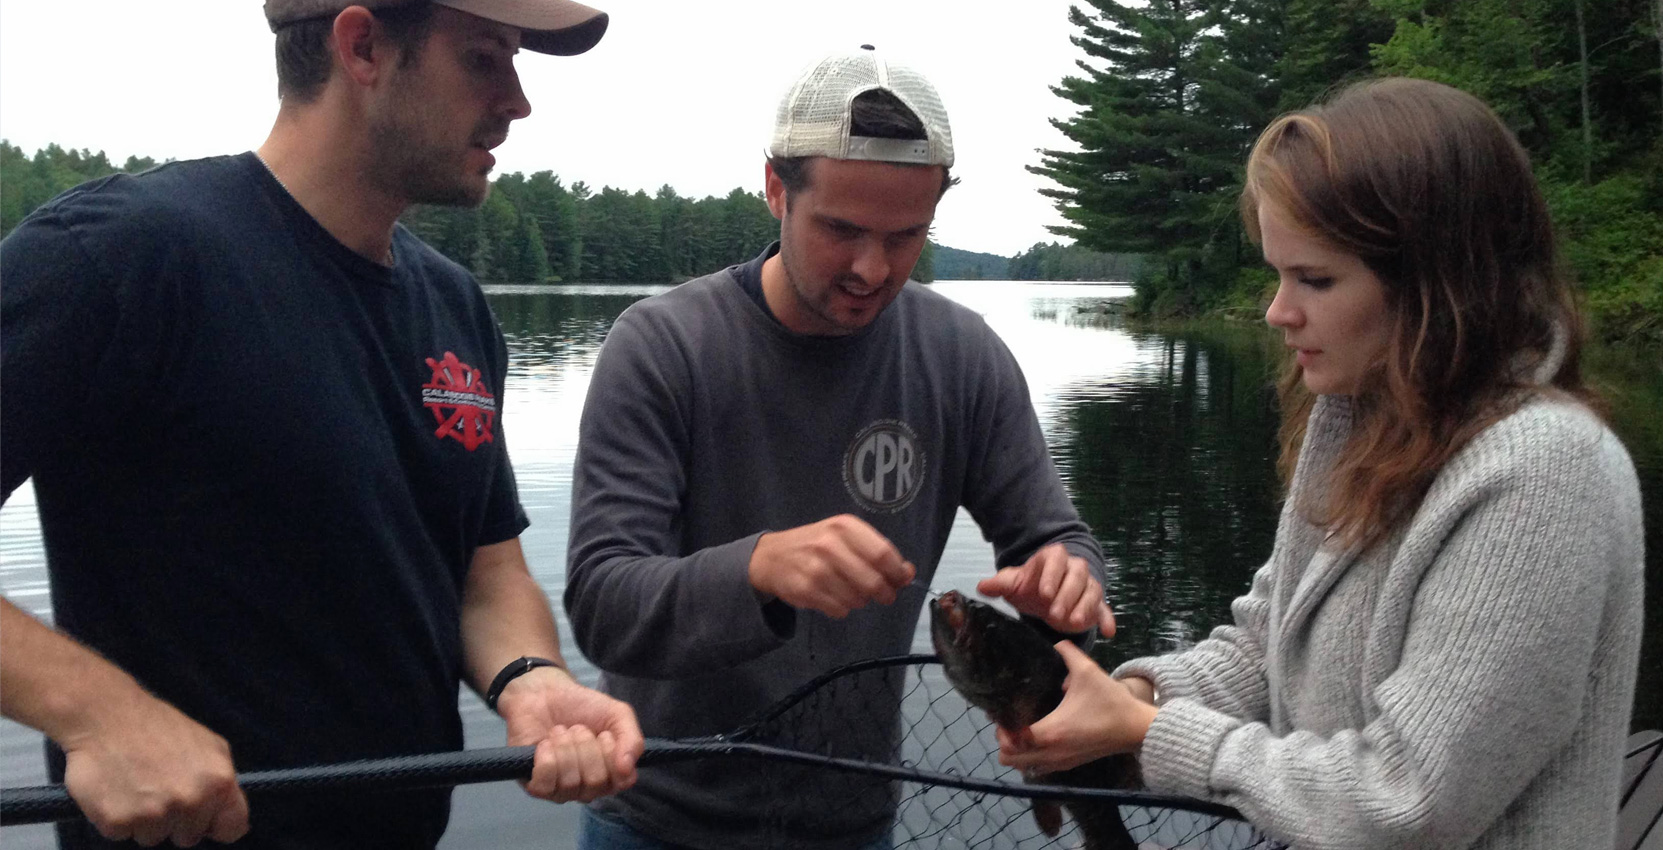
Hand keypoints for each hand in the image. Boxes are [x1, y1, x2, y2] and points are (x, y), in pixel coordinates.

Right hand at [59, 692, 247, 846]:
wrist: (105, 716)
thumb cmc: (157, 728)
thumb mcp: (209, 746)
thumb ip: (223, 784)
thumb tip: (236, 822)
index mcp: (219, 782)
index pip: (232, 828)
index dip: (216, 823)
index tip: (204, 817)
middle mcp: (191, 800)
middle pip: (189, 836)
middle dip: (176, 819)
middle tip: (159, 786)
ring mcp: (154, 813)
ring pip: (154, 838)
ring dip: (144, 819)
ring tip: (136, 784)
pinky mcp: (118, 821)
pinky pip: (121, 835)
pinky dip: (116, 818)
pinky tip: (116, 790)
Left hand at [497, 666, 643, 802]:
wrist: (544, 693)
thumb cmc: (583, 707)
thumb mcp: (618, 715)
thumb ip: (633, 740)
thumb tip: (627, 770)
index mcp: (611, 775)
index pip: (622, 781)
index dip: (612, 754)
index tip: (604, 734)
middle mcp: (588, 788)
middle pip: (596, 781)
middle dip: (586, 745)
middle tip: (578, 729)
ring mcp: (560, 791)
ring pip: (570, 782)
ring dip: (565, 746)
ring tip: (560, 732)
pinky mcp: (536, 786)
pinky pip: (545, 785)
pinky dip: (546, 757)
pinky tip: (544, 744)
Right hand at [749, 515, 915, 618]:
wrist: (772, 556)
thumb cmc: (817, 544)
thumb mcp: (846, 537)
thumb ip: (878, 552)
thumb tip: (908, 573)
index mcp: (845, 526)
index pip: (883, 554)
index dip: (898, 573)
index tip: (901, 580)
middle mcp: (830, 544)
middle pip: (874, 581)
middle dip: (885, 593)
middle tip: (884, 595)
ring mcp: (816, 568)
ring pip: (858, 599)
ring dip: (861, 601)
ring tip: (850, 591)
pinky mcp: (806, 590)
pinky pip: (840, 610)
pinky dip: (843, 608)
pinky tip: (832, 596)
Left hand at [977, 544, 1115, 635]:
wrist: (1047, 593)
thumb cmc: (1030, 586)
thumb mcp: (1014, 584)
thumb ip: (999, 584)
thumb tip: (982, 586)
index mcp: (1052, 558)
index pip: (1055, 559)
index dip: (1051, 575)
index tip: (1043, 593)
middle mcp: (1074, 568)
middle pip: (1076, 576)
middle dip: (1066, 595)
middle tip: (1054, 614)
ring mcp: (1087, 585)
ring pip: (1091, 591)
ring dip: (1084, 607)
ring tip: (1073, 623)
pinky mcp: (1096, 603)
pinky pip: (1104, 609)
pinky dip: (1107, 619)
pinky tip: (1108, 632)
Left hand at [996, 640, 1156, 774]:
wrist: (1136, 728)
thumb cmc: (1110, 701)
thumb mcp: (1088, 671)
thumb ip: (1068, 652)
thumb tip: (1055, 642)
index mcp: (1052, 731)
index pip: (1012, 741)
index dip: (1001, 729)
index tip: (1002, 713)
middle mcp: (1052, 752)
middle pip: (1010, 759)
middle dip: (1004, 742)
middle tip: (1009, 721)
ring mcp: (1061, 762)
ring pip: (1024, 766)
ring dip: (1017, 751)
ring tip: (1021, 729)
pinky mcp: (1069, 765)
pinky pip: (1039, 768)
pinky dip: (1032, 757)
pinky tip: (1038, 737)